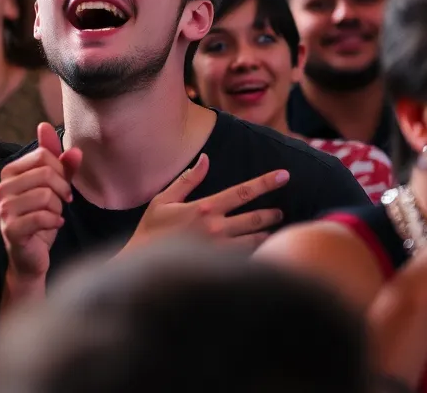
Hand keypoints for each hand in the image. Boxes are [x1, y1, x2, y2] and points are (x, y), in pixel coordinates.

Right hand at [0, 123, 82, 281]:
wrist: (31, 256)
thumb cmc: (41, 218)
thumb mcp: (54, 188)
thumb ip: (63, 166)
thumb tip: (76, 150)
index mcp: (9, 172)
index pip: (42, 155)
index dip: (61, 170)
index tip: (63, 186)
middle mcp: (2, 187)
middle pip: (45, 173)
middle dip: (61, 189)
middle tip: (61, 203)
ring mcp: (4, 209)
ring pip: (45, 195)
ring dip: (57, 208)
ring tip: (53, 215)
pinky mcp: (11, 228)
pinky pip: (42, 216)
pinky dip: (55, 221)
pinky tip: (54, 225)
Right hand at [123, 154, 288, 252]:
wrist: (142, 265)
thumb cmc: (151, 231)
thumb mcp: (163, 200)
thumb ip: (187, 180)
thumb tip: (206, 158)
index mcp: (204, 208)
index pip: (243, 191)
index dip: (266, 182)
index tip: (285, 176)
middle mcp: (216, 228)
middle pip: (256, 218)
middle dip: (271, 213)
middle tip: (279, 212)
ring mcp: (220, 251)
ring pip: (256, 241)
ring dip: (267, 234)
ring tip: (272, 231)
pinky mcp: (220, 268)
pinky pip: (247, 260)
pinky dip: (257, 254)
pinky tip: (261, 252)